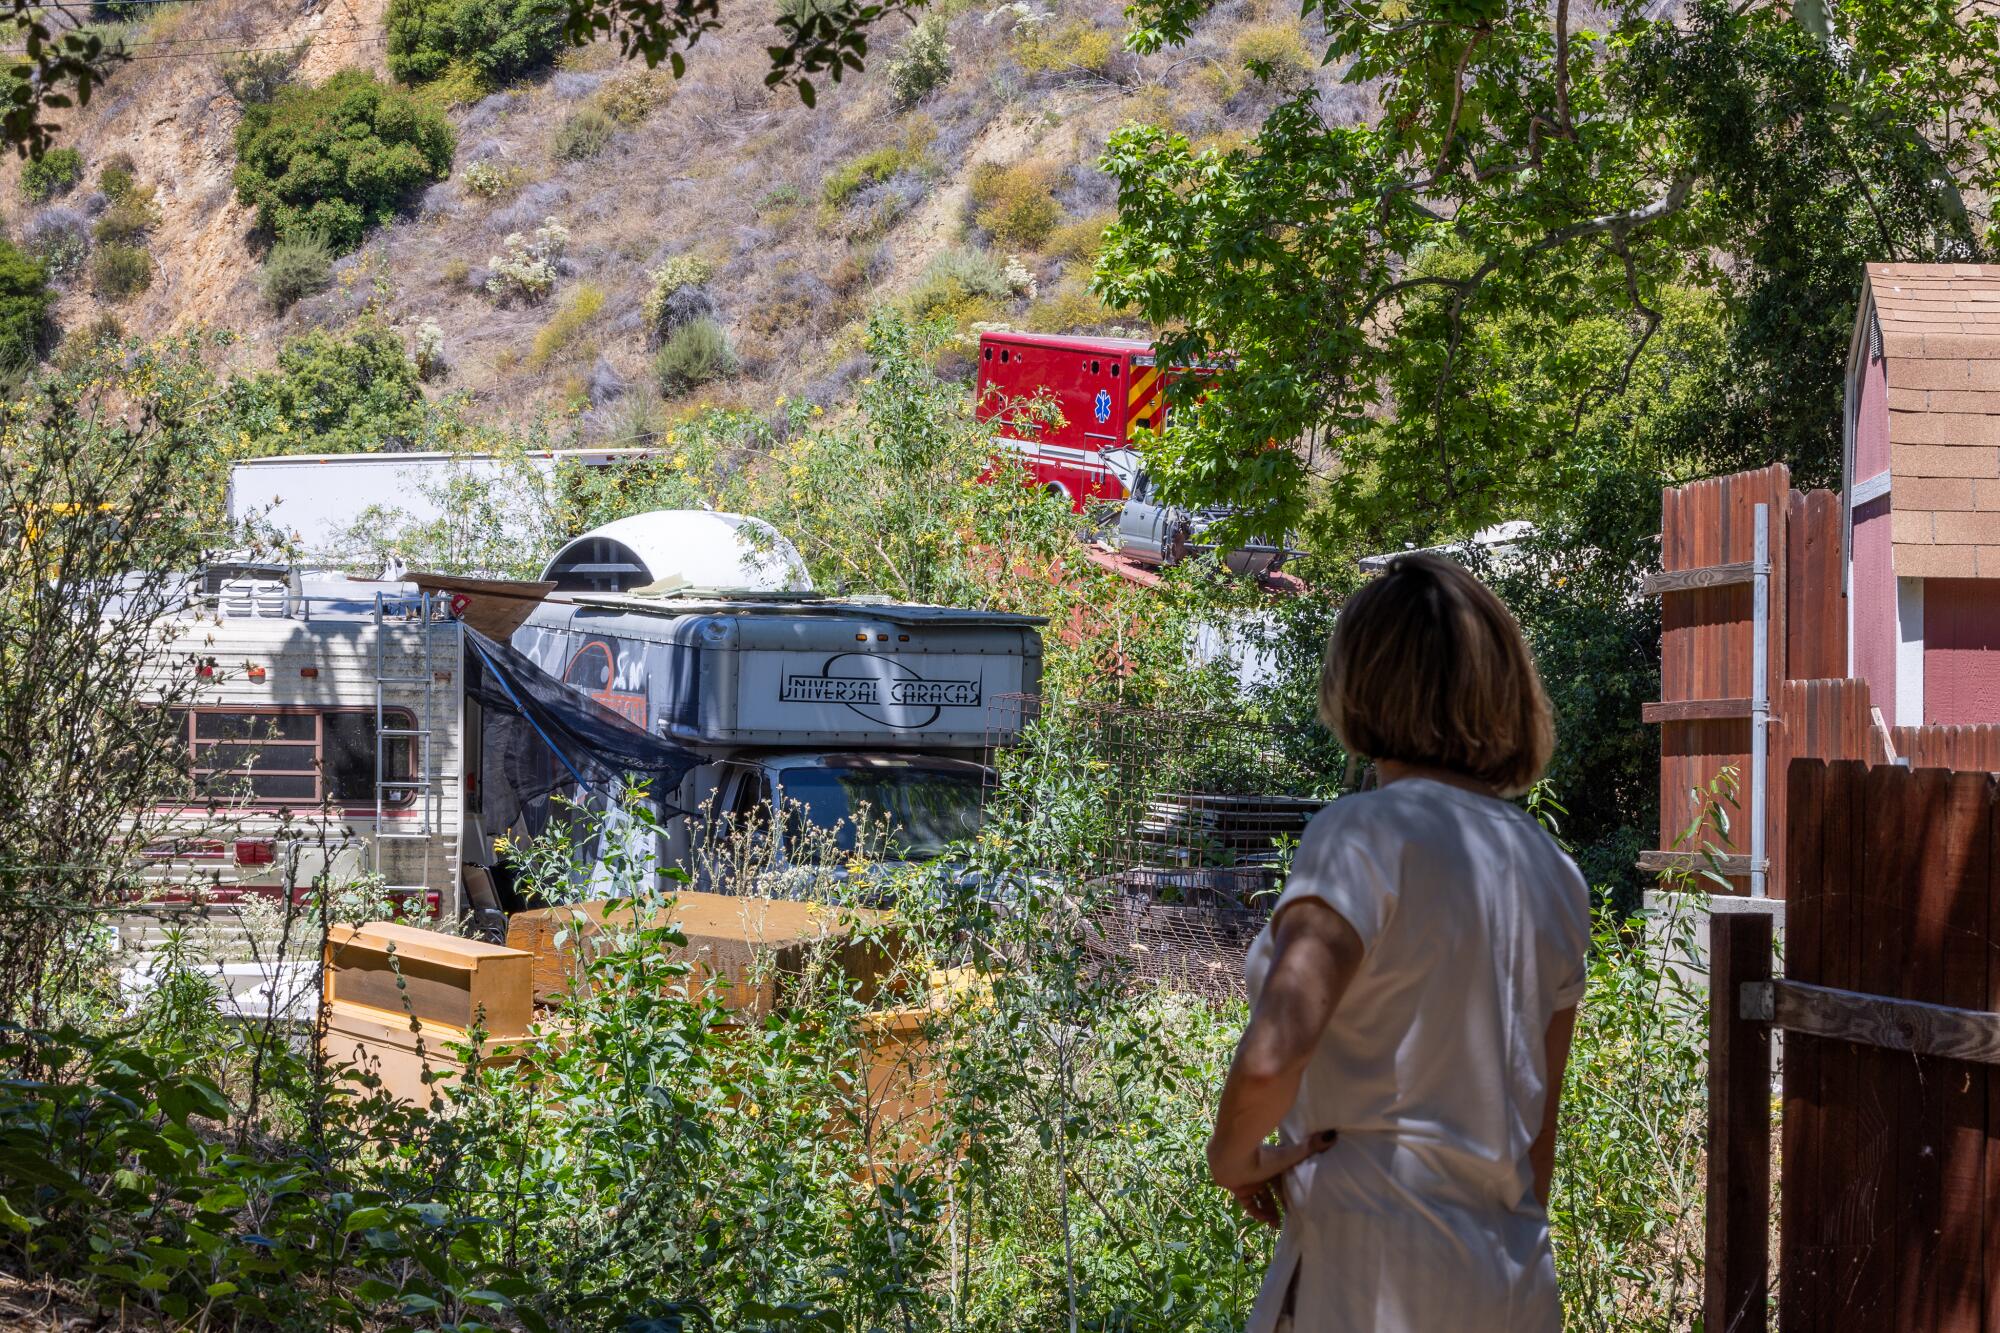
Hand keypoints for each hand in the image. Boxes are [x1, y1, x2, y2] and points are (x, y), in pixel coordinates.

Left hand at [1212, 1131, 1336, 1228]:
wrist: (1230, 1156)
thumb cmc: (1262, 1155)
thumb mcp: (1289, 1155)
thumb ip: (1310, 1147)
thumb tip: (1332, 1135)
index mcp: (1273, 1162)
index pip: (1283, 1179)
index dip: (1290, 1192)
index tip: (1297, 1204)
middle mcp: (1261, 1171)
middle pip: (1272, 1190)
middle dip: (1279, 1204)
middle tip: (1287, 1218)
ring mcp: (1248, 1180)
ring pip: (1260, 1198)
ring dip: (1268, 1211)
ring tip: (1276, 1224)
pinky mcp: (1237, 1188)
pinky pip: (1247, 1204)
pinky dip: (1255, 1212)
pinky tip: (1264, 1221)